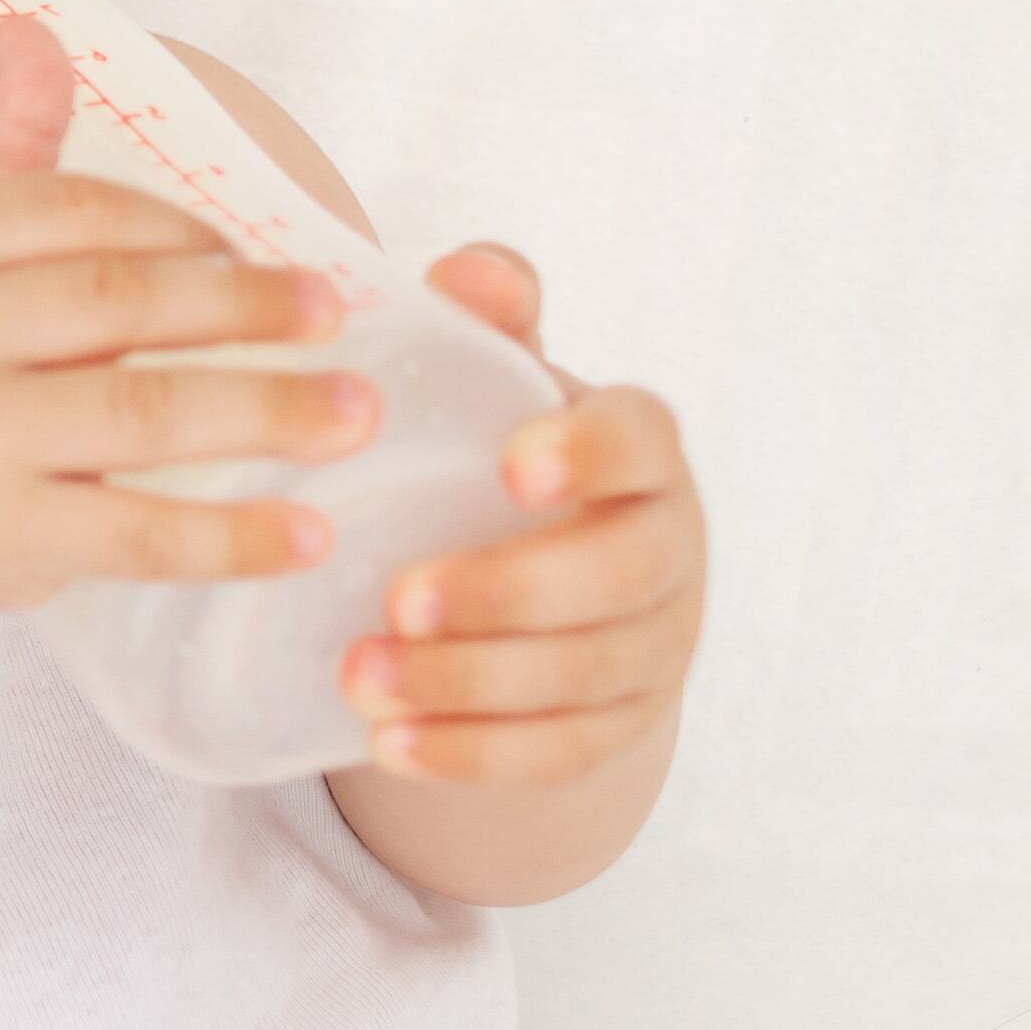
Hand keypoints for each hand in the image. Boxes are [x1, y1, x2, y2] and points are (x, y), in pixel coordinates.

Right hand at [0, 16, 374, 645]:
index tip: (250, 249)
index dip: (177, 227)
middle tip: (335, 314)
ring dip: (268, 411)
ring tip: (354, 414)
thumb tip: (32, 29)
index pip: (72, 212)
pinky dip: (234, 539)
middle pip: (120, 303)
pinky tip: (309, 534)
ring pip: (143, 414)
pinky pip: (139, 533)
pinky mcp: (0, 538)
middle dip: (246, 307)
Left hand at [340, 248, 703, 783]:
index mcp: (642, 451)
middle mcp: (669, 549)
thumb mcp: (497, 379)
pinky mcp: (623, 726)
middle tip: (396, 600)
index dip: (588, 453)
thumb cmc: (505, 448)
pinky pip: (561, 753)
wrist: (548, 570)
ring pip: (583, 677)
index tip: (510, 465)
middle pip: (615, 579)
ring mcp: (658, 646)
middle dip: (509, 595)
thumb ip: (489, 321)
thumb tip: (469, 274)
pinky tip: (391, 747)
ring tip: (360, 679)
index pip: (642, 441)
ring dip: (470, 685)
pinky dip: (476, 754)